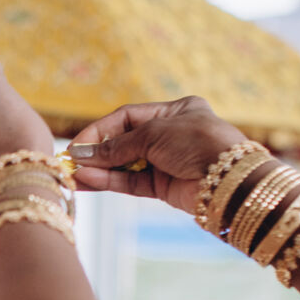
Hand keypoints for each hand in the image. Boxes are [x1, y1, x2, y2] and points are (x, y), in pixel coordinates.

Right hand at [65, 98, 250, 212]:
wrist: (229, 179)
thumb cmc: (198, 143)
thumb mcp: (154, 134)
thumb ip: (117, 145)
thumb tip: (82, 153)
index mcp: (175, 111)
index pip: (127, 117)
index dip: (100, 130)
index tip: (77, 144)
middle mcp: (170, 135)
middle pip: (124, 142)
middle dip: (97, 152)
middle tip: (71, 161)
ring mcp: (167, 162)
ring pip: (125, 165)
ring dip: (100, 169)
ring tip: (75, 174)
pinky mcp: (165, 187)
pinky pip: (131, 182)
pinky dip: (111, 181)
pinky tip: (90, 181)